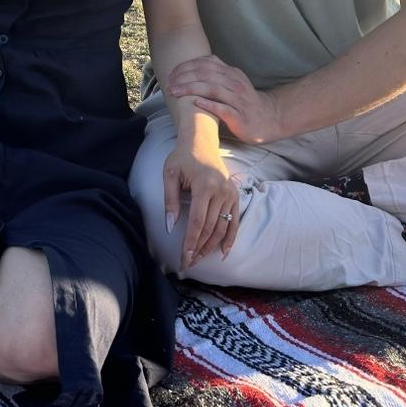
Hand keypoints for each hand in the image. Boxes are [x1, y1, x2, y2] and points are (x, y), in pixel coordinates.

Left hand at [161, 141, 239, 267]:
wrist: (201, 142)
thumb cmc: (182, 158)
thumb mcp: (170, 174)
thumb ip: (170, 201)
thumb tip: (170, 226)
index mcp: (204, 185)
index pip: (198, 221)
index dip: (191, 242)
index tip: (184, 257)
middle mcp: (221, 191)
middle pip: (210, 228)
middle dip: (199, 248)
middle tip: (189, 263)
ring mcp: (230, 194)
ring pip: (222, 228)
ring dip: (211, 247)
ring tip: (200, 259)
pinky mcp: (235, 196)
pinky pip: (235, 222)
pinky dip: (230, 239)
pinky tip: (223, 253)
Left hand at [167, 55, 285, 143]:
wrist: (269, 119)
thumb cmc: (244, 101)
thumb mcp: (232, 82)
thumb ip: (215, 74)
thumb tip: (189, 69)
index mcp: (231, 73)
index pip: (205, 64)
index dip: (186, 67)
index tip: (171, 74)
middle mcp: (235, 83)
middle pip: (206, 74)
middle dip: (184, 78)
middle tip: (169, 84)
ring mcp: (238, 99)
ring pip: (212, 89)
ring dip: (191, 89)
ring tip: (175, 92)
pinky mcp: (240, 117)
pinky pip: (223, 108)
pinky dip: (208, 104)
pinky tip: (195, 103)